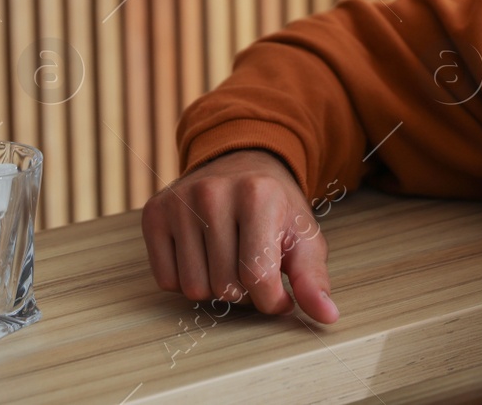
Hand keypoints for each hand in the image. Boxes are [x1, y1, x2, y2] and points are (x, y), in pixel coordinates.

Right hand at [141, 149, 339, 323]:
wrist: (241, 165)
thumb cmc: (275, 207)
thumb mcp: (304, 238)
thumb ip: (313, 279)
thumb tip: (327, 316)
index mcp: (257, 195)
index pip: (258, 279)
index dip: (273, 301)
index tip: (281, 292)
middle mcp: (212, 193)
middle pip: (225, 287)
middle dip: (245, 292)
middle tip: (252, 266)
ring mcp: (179, 202)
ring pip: (194, 289)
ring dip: (215, 288)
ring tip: (228, 260)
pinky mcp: (154, 213)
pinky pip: (166, 280)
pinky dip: (186, 280)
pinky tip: (202, 256)